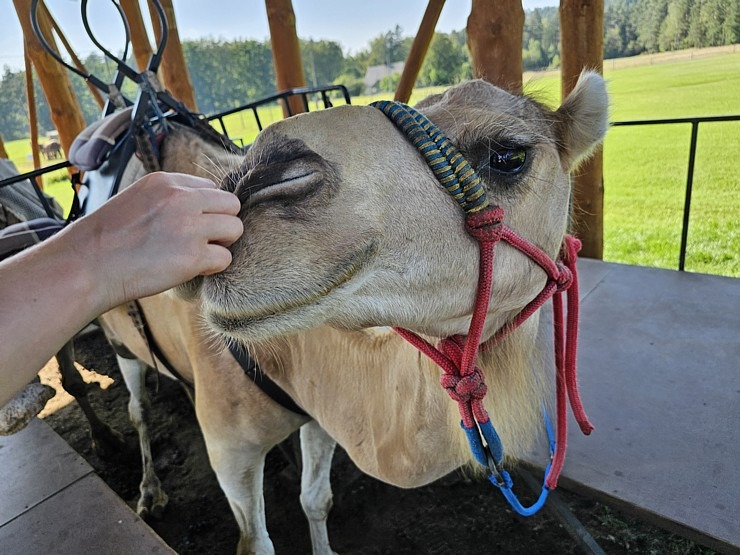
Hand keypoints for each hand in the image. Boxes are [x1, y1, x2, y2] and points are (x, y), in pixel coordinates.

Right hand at [69, 172, 242, 307]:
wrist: (87, 266)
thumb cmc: (108, 239)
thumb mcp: (138, 199)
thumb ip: (171, 199)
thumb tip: (204, 208)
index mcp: (167, 181)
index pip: (210, 188)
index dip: (206, 209)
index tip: (189, 225)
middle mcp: (181, 198)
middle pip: (231, 205)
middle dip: (222, 224)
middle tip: (202, 241)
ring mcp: (189, 226)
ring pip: (235, 229)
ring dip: (222, 244)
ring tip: (198, 254)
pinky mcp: (193, 256)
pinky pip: (226, 258)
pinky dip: (213, 267)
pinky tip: (193, 269)